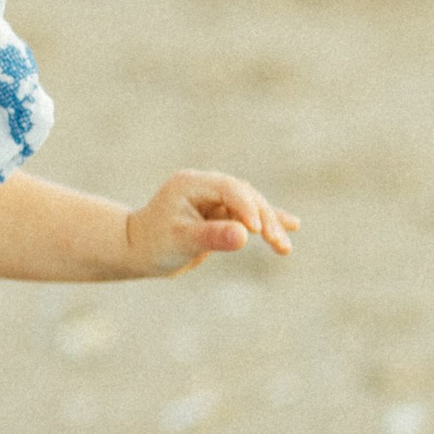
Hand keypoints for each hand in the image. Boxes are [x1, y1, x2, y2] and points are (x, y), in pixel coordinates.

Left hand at [122, 172, 297, 275]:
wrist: (139, 250)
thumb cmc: (154, 244)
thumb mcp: (181, 242)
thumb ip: (212, 237)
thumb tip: (244, 236)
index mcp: (191, 183)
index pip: (229, 189)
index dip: (246, 207)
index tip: (257, 231)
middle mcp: (205, 186)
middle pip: (245, 196)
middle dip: (264, 219)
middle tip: (278, 245)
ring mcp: (214, 198)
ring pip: (251, 206)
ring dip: (269, 225)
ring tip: (284, 248)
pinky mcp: (221, 212)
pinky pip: (249, 214)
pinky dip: (267, 221)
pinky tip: (293, 225)